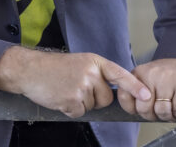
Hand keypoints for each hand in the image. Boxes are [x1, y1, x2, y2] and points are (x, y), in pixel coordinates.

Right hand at [0, 46, 151, 117]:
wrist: (30, 70)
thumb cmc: (54, 67)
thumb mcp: (80, 62)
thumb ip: (97, 73)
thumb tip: (112, 91)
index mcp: (95, 61)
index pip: (120, 74)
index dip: (134, 86)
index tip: (146, 95)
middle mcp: (91, 73)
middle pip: (106, 98)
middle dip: (95, 98)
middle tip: (76, 87)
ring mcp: (81, 87)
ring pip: (93, 106)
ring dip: (81, 104)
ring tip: (66, 90)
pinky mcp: (71, 100)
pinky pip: (80, 113)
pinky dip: (70, 110)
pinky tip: (60, 98)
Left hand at [120, 58, 175, 121]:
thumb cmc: (169, 77)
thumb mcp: (149, 79)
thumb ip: (137, 93)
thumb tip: (133, 111)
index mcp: (139, 72)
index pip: (124, 97)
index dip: (134, 109)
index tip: (143, 108)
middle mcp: (151, 73)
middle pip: (144, 109)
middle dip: (153, 116)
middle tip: (159, 111)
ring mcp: (168, 77)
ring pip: (162, 111)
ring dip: (168, 116)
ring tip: (171, 109)